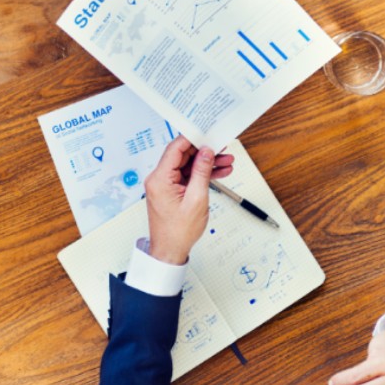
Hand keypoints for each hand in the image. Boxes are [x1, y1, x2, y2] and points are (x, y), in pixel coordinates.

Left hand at [144, 136, 233, 264]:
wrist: (170, 250)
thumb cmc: (178, 232)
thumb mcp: (196, 199)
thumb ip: (201, 172)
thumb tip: (206, 153)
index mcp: (160, 179)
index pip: (175, 148)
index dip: (192, 139)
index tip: (207, 134)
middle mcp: (159, 179)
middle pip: (182, 155)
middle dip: (204, 152)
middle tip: (222, 149)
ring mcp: (164, 185)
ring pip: (187, 165)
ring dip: (206, 164)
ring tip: (226, 162)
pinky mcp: (170, 190)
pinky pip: (186, 176)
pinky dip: (201, 174)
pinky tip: (218, 173)